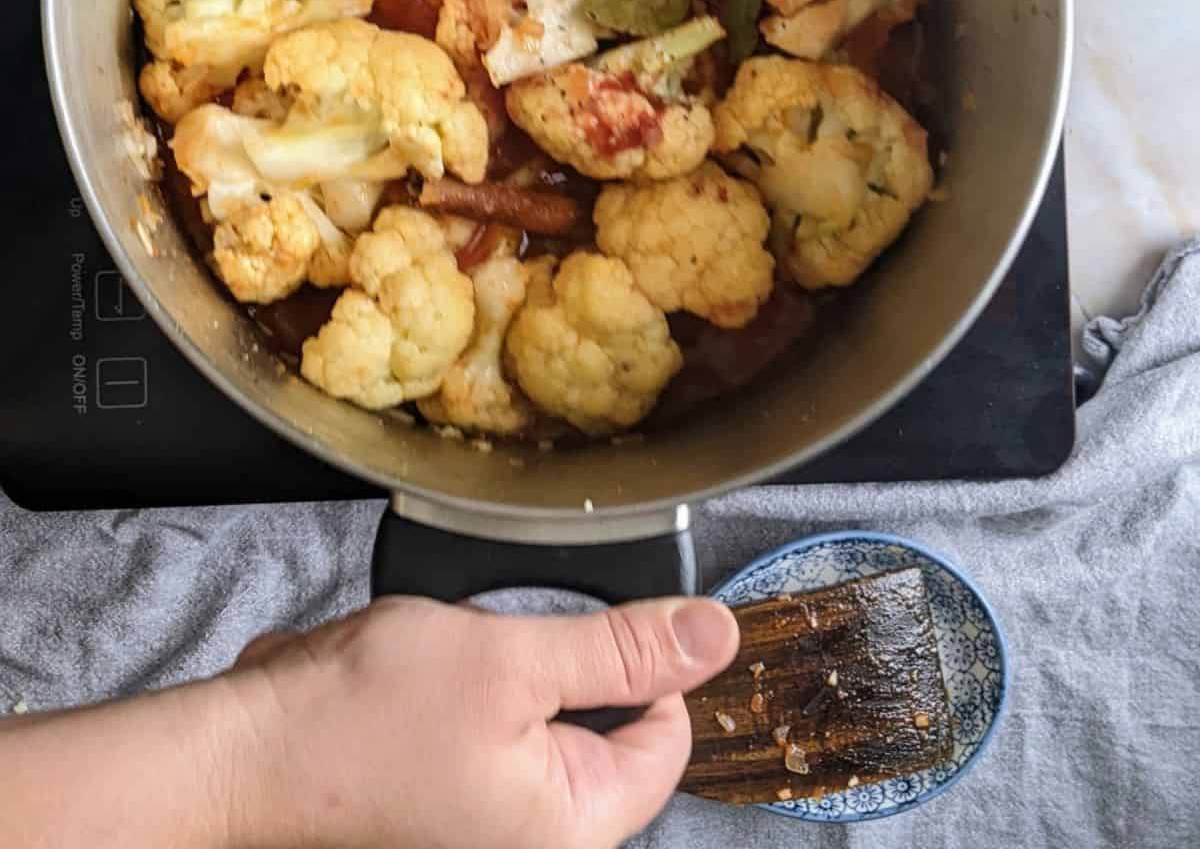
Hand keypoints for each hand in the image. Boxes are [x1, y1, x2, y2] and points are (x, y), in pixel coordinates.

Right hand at [226, 593, 738, 848]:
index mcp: (572, 828)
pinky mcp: (447, 802)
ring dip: (505, 670)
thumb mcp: (512, 659)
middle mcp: (536, 842)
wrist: (245, 753)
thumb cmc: (365, 719)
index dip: (645, 665)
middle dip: (557, 664)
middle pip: (602, 729)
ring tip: (446, 662)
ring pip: (539, 719)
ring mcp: (488, 825)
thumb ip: (622, 648)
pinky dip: (465, 690)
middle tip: (500, 643)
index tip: (596, 622)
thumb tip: (716, 634)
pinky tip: (418, 679)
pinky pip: (487, 732)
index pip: (666, 739)